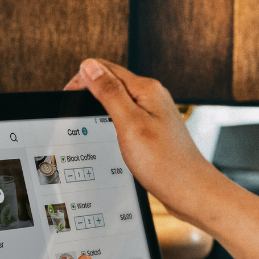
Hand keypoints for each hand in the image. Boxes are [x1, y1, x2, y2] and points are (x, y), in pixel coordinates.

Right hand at [64, 59, 222, 224]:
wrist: (191, 192)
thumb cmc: (164, 163)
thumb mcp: (129, 124)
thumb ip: (109, 93)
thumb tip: (89, 66)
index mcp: (146, 89)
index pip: (105, 68)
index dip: (82, 79)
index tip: (67, 99)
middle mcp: (152, 97)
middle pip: (112, 82)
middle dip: (89, 93)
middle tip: (74, 114)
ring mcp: (154, 115)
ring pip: (119, 102)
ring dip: (100, 109)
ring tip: (88, 125)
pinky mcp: (154, 131)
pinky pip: (127, 119)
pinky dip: (112, 125)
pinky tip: (109, 139)